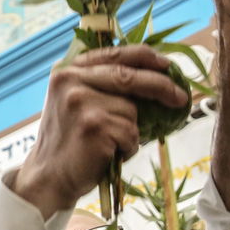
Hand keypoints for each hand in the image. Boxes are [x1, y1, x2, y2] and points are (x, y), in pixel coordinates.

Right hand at [11, 45, 187, 215]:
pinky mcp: (93, 124)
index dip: (146, 57)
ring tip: (109, 143)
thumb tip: (155, 73)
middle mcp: (71, 80)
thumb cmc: (71, 140)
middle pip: (129, 76)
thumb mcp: (76, 100)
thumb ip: (102, 83)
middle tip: (181, 98)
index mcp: (68, 69)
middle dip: (161, 86)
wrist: (48, 175)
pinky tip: (108, 153)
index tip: (167, 65)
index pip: (115, 54)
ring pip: (131, 111)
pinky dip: (128, 147)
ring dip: (131, 131)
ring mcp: (81, 101)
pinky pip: (130, 133)